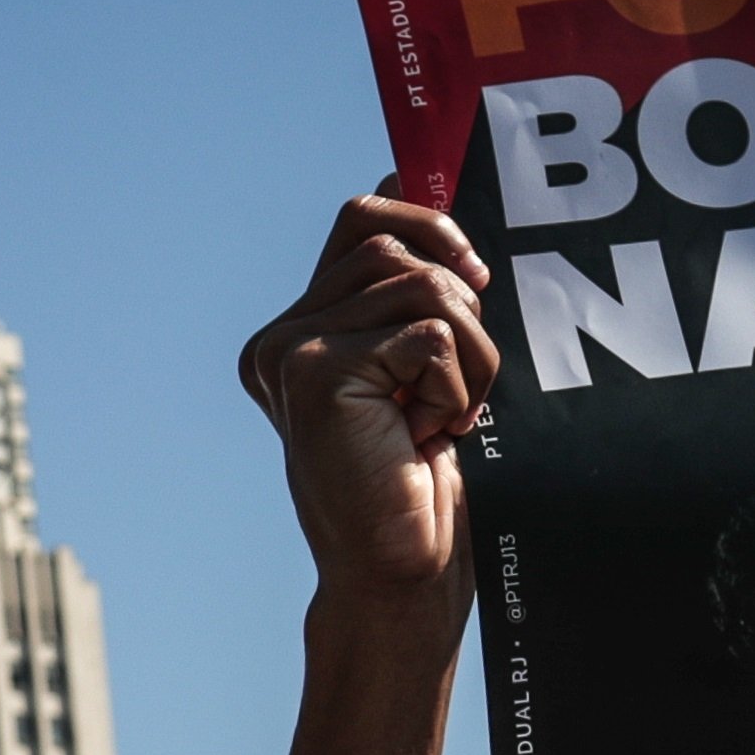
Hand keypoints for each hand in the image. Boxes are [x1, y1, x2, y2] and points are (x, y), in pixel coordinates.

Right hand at [236, 195, 498, 628]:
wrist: (398, 572)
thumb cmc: (419, 481)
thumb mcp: (418, 367)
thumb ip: (407, 290)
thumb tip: (399, 181)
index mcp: (298, 332)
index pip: (361, 220)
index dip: (425, 224)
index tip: (473, 275)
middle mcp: (281, 337)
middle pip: (395, 245)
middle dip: (459, 302)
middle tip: (459, 377)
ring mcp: (290, 350)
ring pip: (423, 285)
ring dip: (468, 350)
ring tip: (449, 414)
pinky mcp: (315, 371)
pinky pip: (429, 329)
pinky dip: (456, 380)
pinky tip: (430, 433)